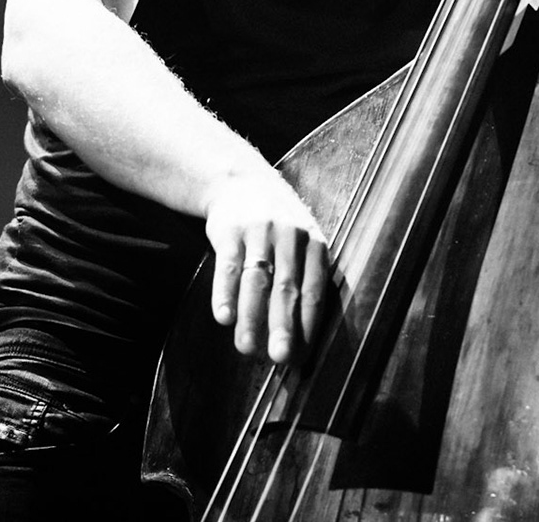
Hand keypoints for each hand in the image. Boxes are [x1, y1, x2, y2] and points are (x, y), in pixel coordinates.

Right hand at [201, 164, 330, 363]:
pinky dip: (225, 293)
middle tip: (279, 358)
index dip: (308, 325)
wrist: (242, 181)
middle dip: (283, 325)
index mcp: (314, 244)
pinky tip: (223, 318)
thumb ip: (303, 282)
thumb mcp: (301, 244)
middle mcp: (291, 236)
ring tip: (246, 348)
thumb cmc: (277, 227)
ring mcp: (260, 231)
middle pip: (287, 288)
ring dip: (251, 317)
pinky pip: (228, 266)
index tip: (302, 357)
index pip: (315, 291)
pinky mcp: (230, 230)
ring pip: (257, 281)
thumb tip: (301, 339)